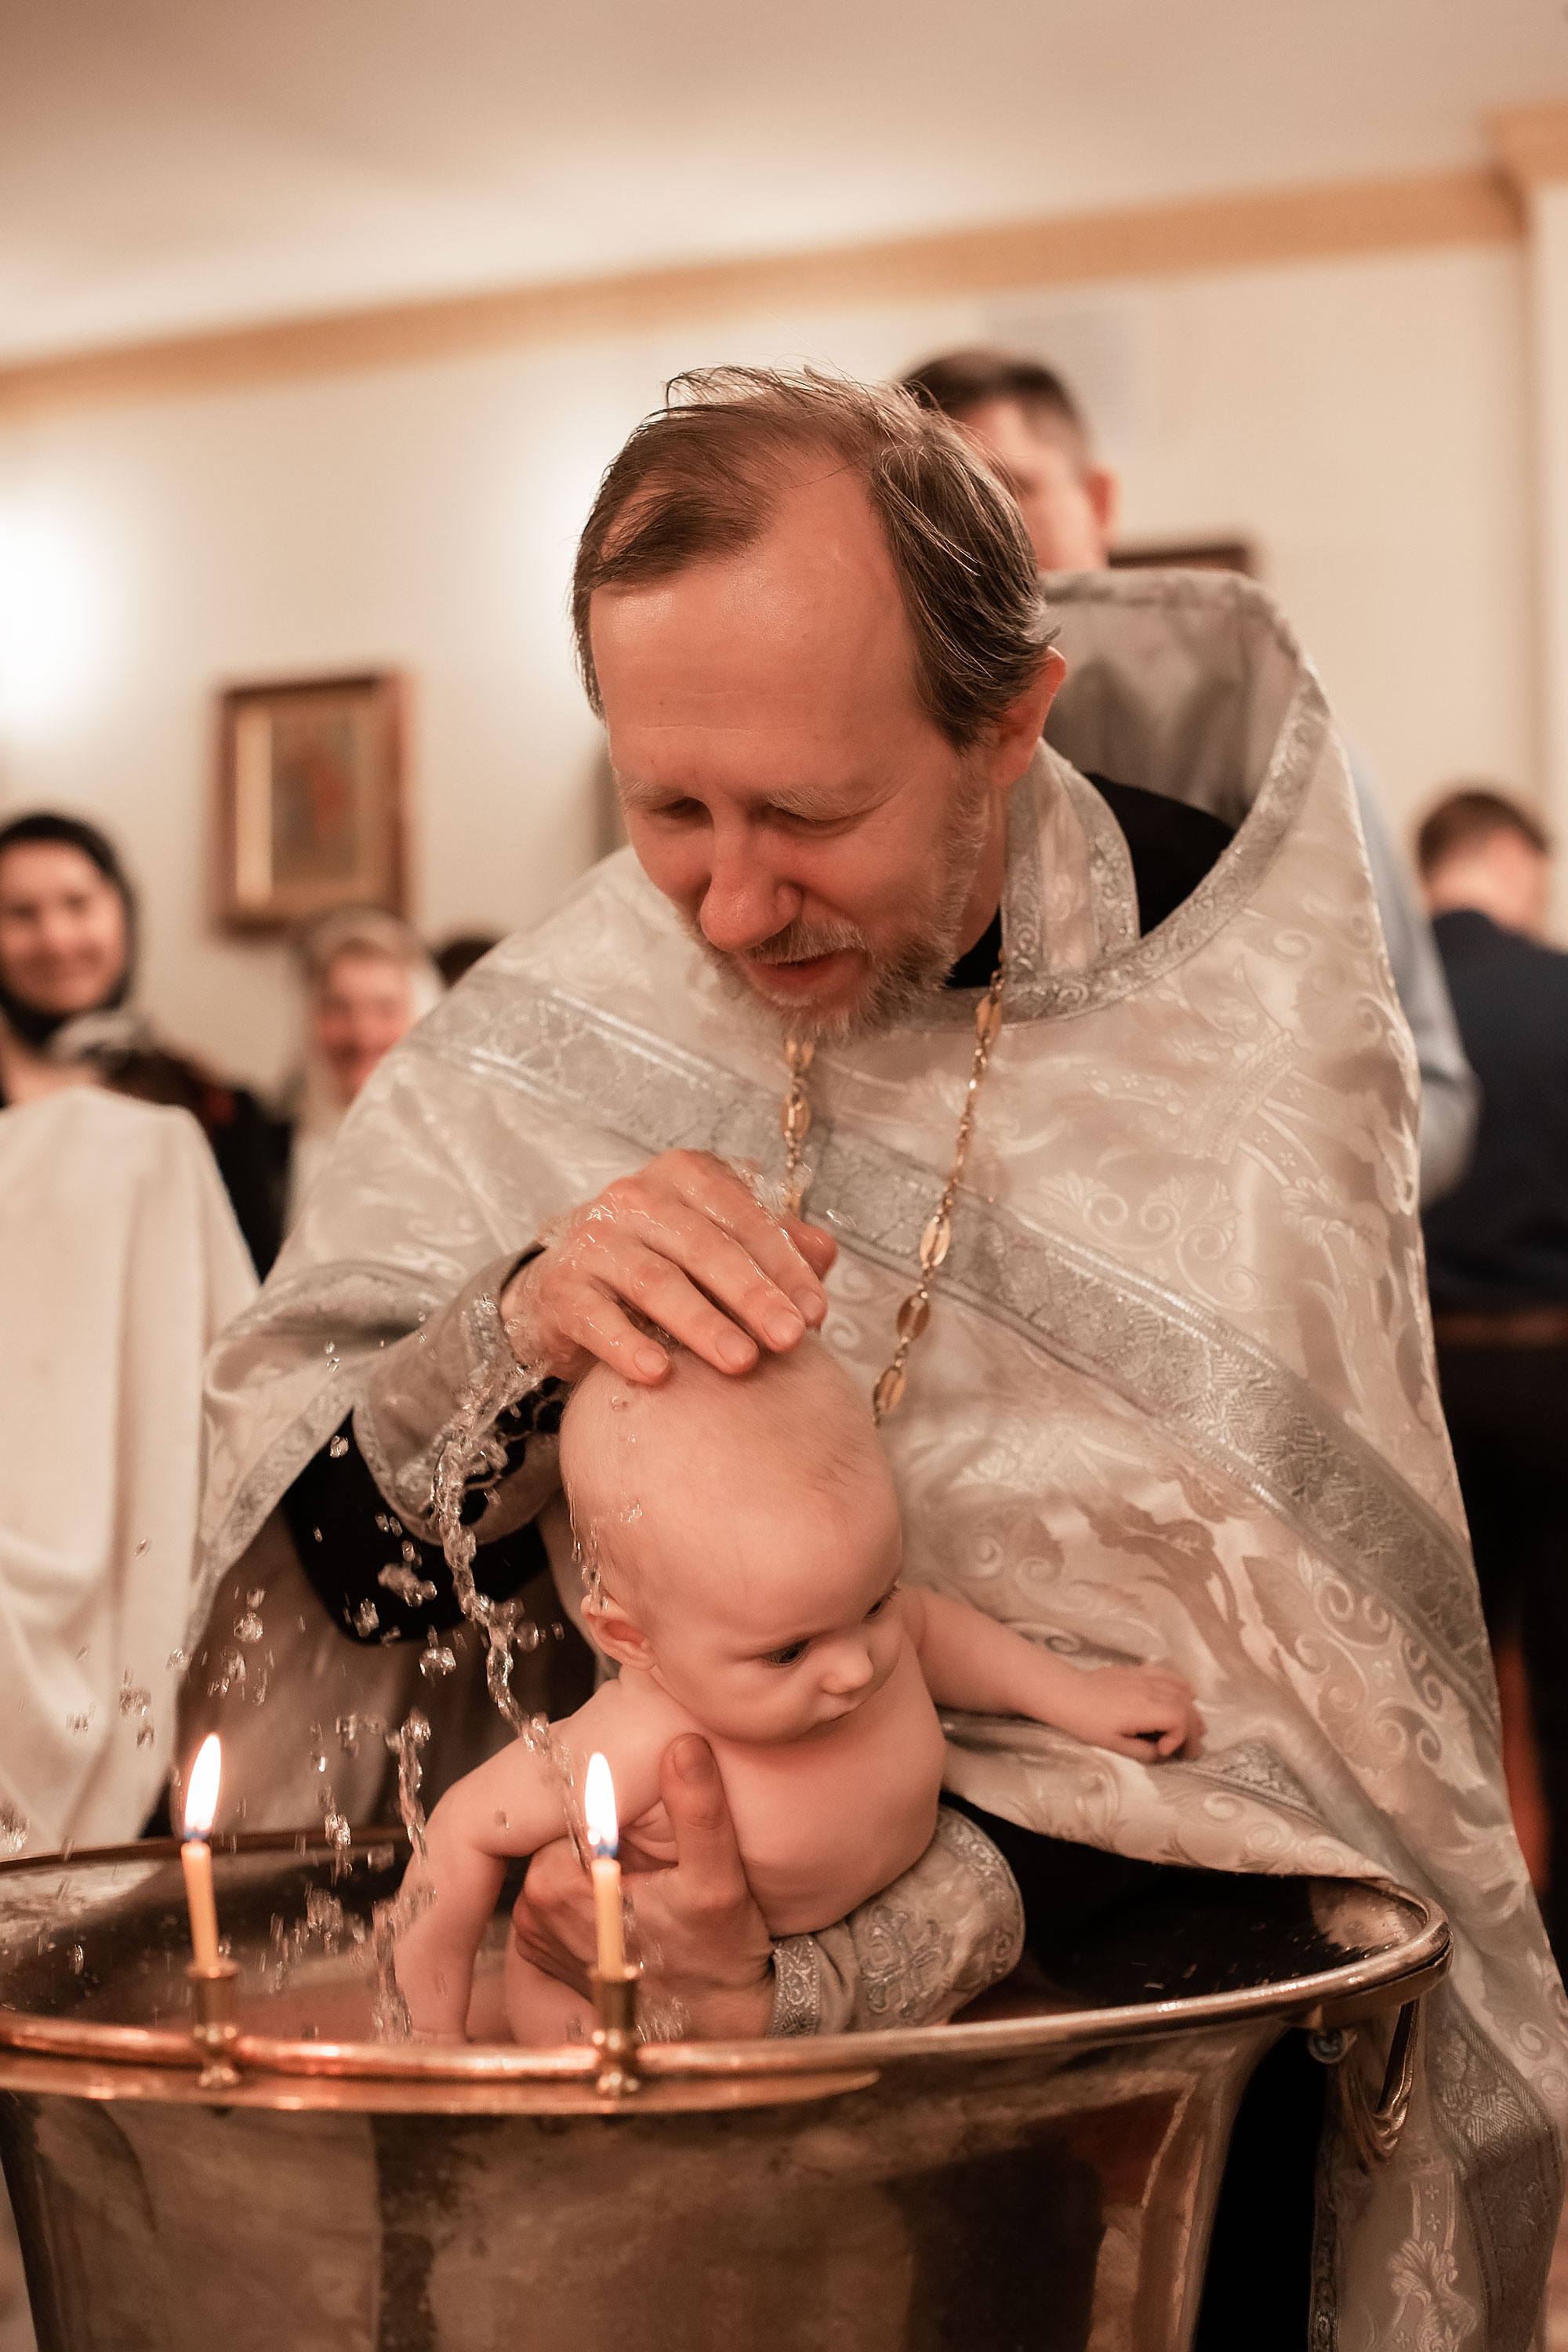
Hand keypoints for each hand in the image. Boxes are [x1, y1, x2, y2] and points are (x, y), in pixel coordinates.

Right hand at [501, 1149, 835, 1384]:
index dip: (783, 1264)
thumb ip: (772, 1244)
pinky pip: (597, 1318)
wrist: (567, 1285)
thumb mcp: (718, 1244)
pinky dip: (628, 1345)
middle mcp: (636, 1199)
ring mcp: (595, 1241)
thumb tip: (826, 1252)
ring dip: (702, 1323)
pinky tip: (658, 1373)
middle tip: (790, 1338)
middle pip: (704, 1247)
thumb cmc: (661, 1261)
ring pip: (655, 1281)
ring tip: (741, 1361)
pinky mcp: (562, 1288)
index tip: (815, 1311)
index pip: (743, 1216)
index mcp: (685, 1178)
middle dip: (753, 1294)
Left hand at [509, 1734, 776, 2037]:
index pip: (567, 1809)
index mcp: (555, 1888)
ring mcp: (536, 1938)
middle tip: (654, 1854)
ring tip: (648, 1878)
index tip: (646, 1817)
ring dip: (601, 1863)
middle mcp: (532, 1915)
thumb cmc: (716, 1958)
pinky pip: (563, 1894)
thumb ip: (698, 1811)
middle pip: (564, 1836)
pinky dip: (592, 1889)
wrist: (714, 2028)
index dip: (610, 1806)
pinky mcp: (547, 1953)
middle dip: (606, 1836)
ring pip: (565, 1863)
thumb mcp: (717, 1880)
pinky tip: (633, 1900)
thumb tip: (684, 1746)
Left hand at [1056, 1665, 1202, 1762]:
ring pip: (1180, 1691)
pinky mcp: (1137, 1671)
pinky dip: (1182, 1685)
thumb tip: (1162, 1753)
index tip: (1166, 1751)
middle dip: (1192, 1730)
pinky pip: (1168, 1674)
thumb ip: (1144, 1751)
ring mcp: (1144, 1677)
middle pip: (1185, 1706)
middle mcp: (1148, 1689)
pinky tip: (1188, 1694)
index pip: (1179, 1718)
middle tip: (1191, 1750)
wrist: (1066, 1694)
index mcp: (1143, 1709)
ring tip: (1195, 1730)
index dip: (1181, 1738)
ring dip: (1191, 1711)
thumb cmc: (1086, 1723)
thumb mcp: (1114, 1745)